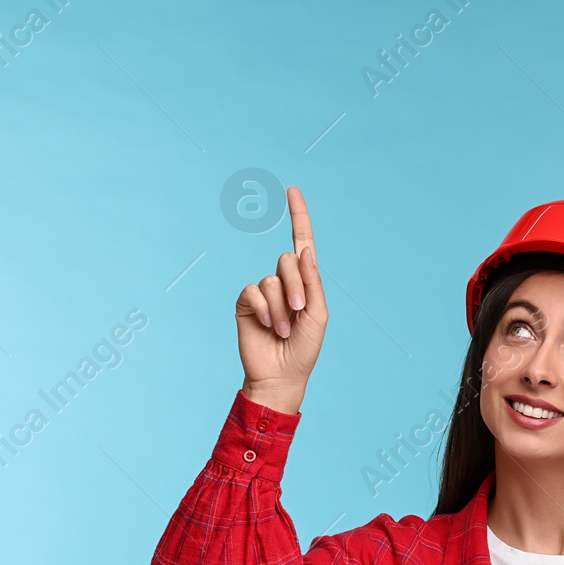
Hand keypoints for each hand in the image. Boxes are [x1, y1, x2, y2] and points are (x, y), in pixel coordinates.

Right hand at [235, 186, 327, 413]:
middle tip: (299, 311)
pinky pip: (253, 291)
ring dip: (282, 305)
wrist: (282, 374)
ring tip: (284, 328)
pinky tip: (269, 326)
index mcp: (305, 281)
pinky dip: (265, 309)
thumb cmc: (305, 347)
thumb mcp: (318, 313)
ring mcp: (263, 292)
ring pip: (271, 278)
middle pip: (288, 259)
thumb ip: (313, 281)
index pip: (301, 241)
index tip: (292, 190)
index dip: (298, 215)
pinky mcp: (245, 302)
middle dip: (297, 285)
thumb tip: (304, 249)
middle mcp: (283, 281)